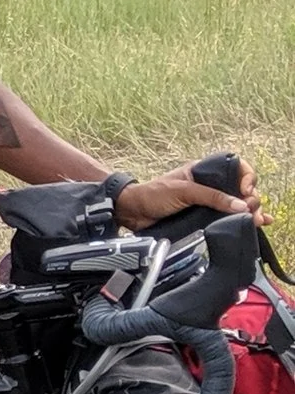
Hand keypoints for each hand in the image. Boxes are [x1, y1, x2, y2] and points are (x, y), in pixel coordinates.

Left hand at [117, 158, 261, 231]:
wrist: (132, 213)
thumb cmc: (152, 195)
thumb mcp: (184, 192)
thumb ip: (211, 197)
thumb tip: (241, 206)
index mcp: (204, 172)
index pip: (236, 169)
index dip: (246, 178)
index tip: (246, 190)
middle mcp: (210, 186)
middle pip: (241, 189)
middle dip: (252, 198)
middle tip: (251, 210)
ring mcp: (208, 203)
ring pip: (238, 205)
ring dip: (252, 212)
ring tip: (258, 220)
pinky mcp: (205, 219)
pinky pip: (228, 218)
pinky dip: (245, 221)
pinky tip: (260, 225)